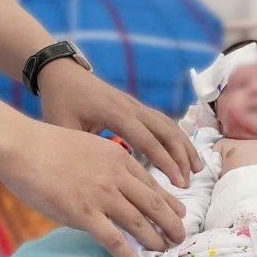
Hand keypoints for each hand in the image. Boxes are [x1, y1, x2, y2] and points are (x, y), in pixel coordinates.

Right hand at [0, 120, 186, 256]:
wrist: (23, 147)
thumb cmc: (47, 146)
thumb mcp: (88, 146)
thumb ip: (104, 164)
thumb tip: (113, 184)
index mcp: (118, 157)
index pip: (152, 183)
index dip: (169, 201)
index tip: (179, 212)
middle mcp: (116, 176)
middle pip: (154, 203)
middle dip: (171, 222)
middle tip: (180, 236)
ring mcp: (102, 196)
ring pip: (140, 222)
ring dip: (156, 240)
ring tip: (165, 251)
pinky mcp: (84, 214)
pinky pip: (114, 240)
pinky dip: (130, 256)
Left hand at [37, 59, 203, 189]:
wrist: (61, 73)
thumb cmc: (59, 101)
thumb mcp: (64, 127)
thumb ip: (82, 151)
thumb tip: (97, 181)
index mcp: (116, 113)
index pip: (148, 140)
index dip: (165, 162)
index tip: (178, 183)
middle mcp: (131, 107)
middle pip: (166, 131)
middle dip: (181, 157)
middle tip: (188, 183)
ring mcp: (135, 104)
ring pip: (168, 124)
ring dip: (184, 146)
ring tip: (197, 169)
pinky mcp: (134, 105)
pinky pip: (161, 121)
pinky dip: (175, 137)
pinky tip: (182, 153)